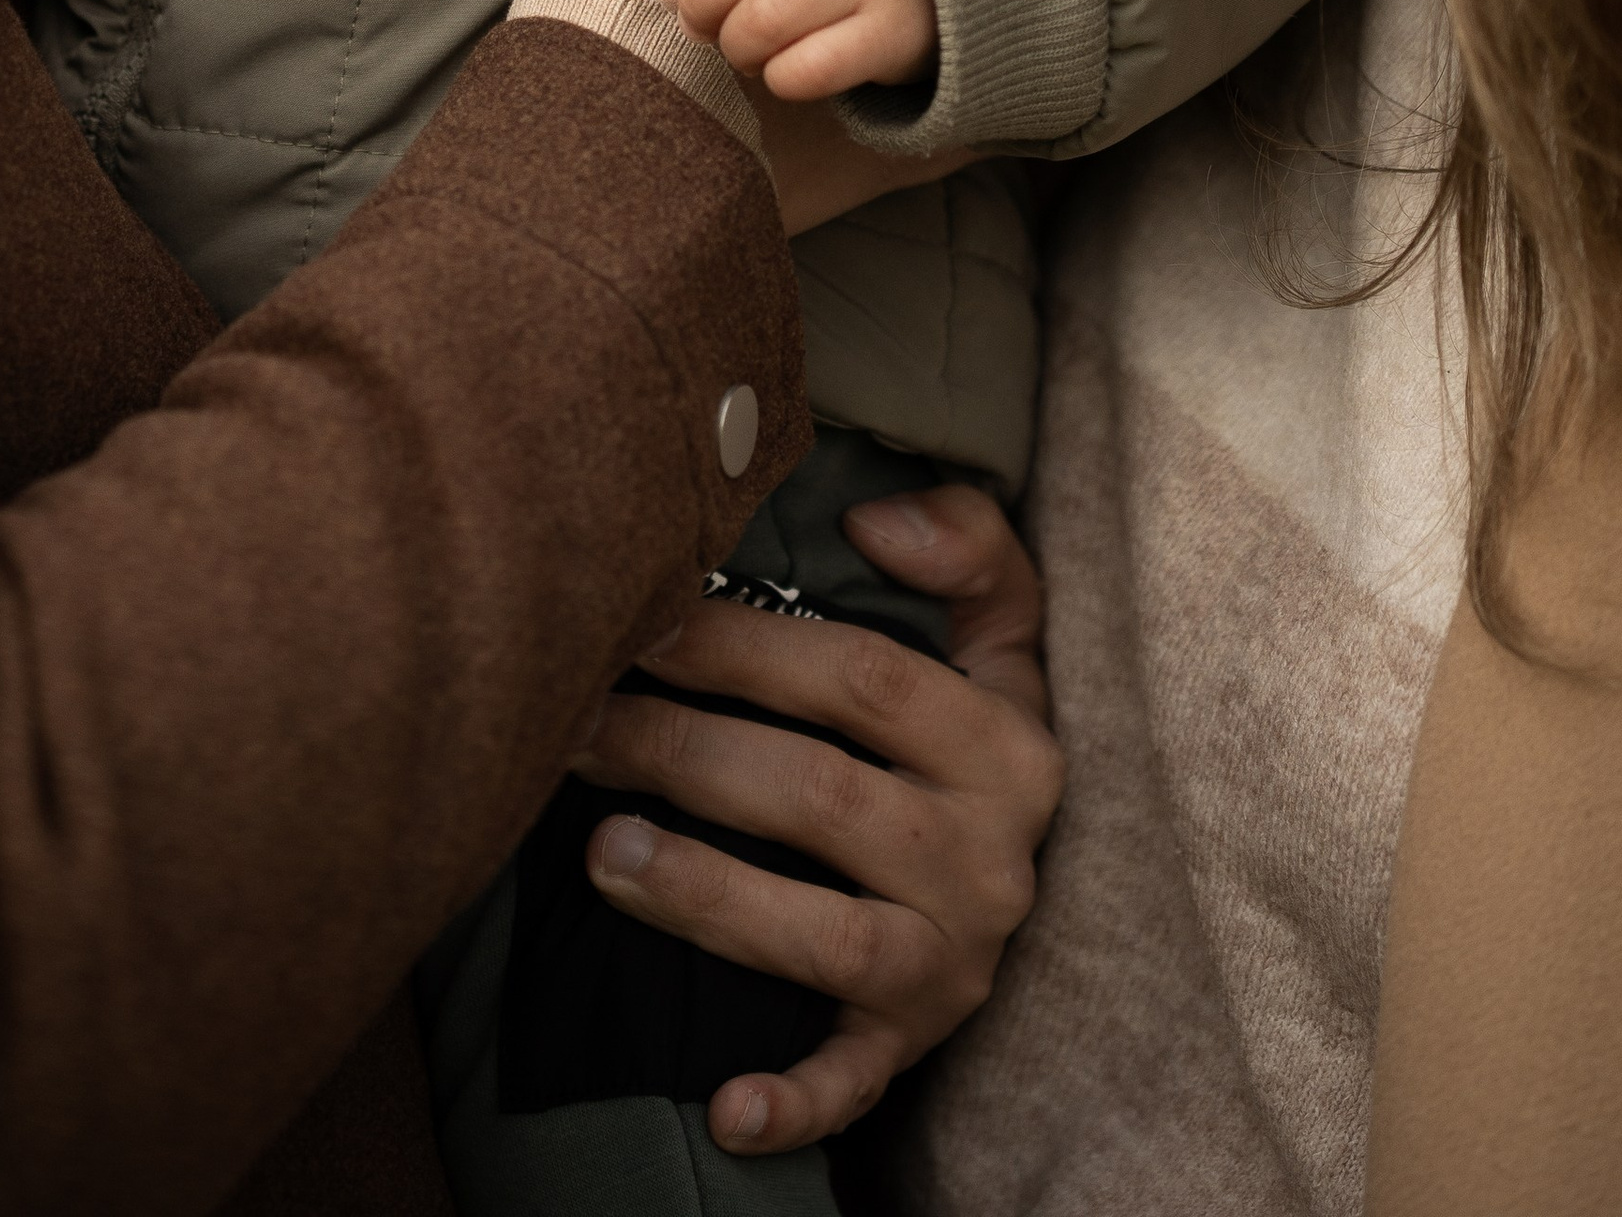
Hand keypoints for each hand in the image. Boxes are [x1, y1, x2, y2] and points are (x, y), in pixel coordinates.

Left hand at [573, 483, 1060, 1153]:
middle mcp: (985, 859)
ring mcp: (951, 961)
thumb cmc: (971, 733)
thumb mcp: (1004, 635)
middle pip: (817, 796)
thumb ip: (968, 547)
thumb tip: (874, 513)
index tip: (639, 617)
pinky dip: (792, 1101)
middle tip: (575, 723)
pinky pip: (854, 1082)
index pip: (862, 677)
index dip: (743, 645)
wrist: (1046, 891)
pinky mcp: (912, 1044)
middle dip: (681, 749)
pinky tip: (720, 1109)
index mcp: (1003, 743)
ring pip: (824, 936)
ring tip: (601, 850)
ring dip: (706, 895)